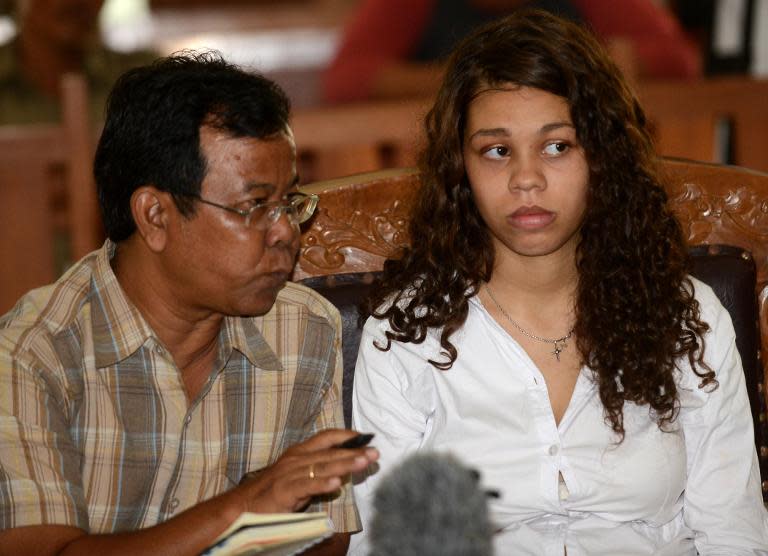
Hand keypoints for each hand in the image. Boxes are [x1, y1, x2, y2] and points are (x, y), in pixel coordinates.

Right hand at [235, 429, 378, 513]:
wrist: (241, 508)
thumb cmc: (272, 494)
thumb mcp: (298, 478)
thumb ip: (318, 472)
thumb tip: (342, 471)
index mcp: (299, 452)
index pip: (326, 437)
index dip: (347, 435)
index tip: (366, 436)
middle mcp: (296, 458)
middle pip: (330, 452)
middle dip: (354, 451)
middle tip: (375, 451)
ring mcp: (289, 473)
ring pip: (322, 466)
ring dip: (345, 463)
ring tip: (363, 462)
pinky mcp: (284, 490)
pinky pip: (306, 485)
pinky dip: (322, 483)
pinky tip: (337, 482)